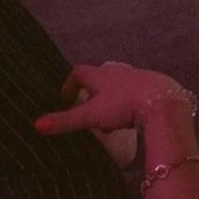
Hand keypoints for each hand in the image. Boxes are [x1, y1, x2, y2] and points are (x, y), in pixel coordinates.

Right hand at [34, 62, 179, 134]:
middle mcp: (117, 72)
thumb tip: (36, 125)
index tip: (65, 100)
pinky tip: (128, 122)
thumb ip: (65, 121)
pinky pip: (132, 95)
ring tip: (106, 123)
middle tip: (85, 113)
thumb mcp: (91, 115)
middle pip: (97, 81)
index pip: (78, 73)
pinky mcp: (152, 88)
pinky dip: (125, 106)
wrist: (163, 102)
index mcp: (100, 75)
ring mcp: (136, 78)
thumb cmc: (123, 105)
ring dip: (107, 103)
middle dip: (89, 96)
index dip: (69, 85)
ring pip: (115, 89)